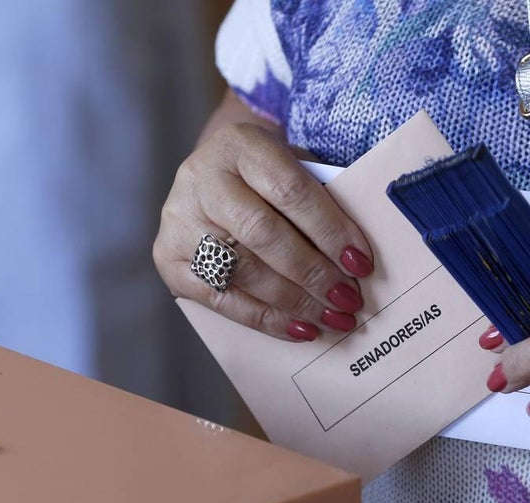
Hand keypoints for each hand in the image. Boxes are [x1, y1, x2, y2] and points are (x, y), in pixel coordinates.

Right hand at [153, 116, 373, 341]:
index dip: (329, 230)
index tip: (361, 262)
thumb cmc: (269, 176)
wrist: (215, 174)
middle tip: (349, 299)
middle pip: (263, 234)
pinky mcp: (169, 260)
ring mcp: (179, 221)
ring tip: (333, 318)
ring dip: (295, 302)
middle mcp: (201, 180)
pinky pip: (221, 300)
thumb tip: (357, 257)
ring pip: (242, 271)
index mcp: (239, 145)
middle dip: (313, 273)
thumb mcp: (294, 166)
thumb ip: (322, 198)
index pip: (289, 190)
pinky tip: (301, 330)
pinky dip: (266, 320)